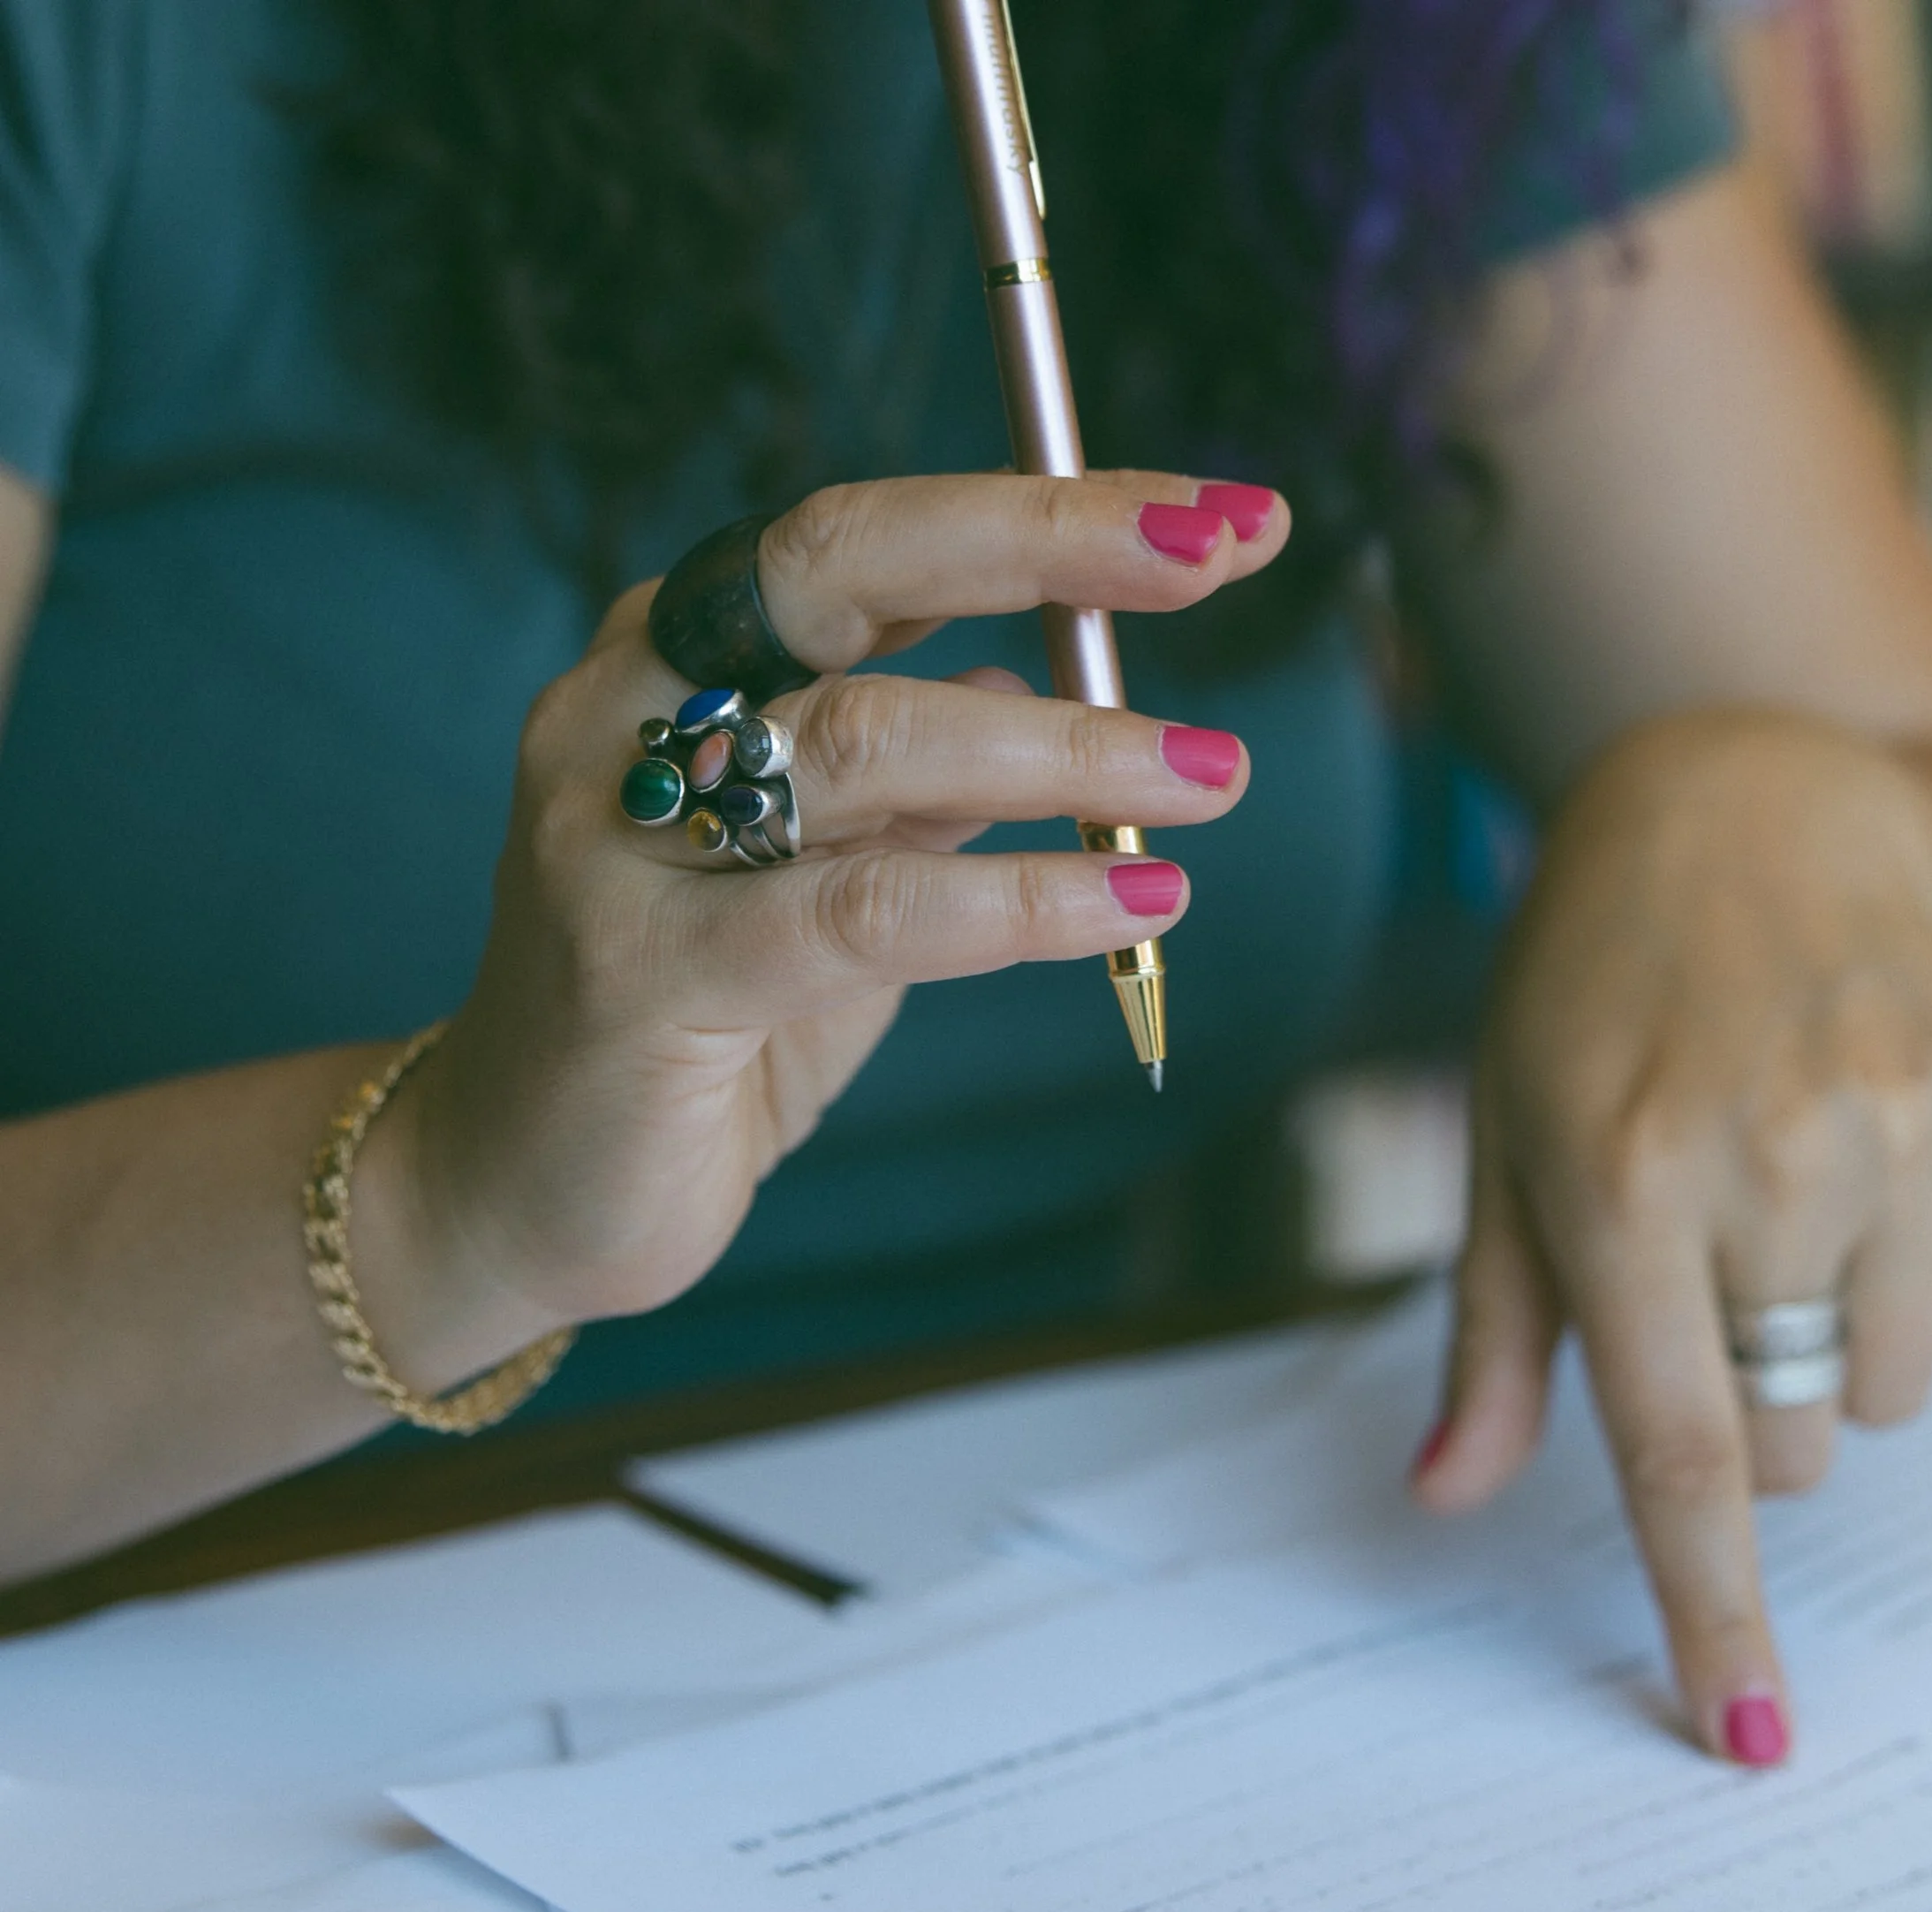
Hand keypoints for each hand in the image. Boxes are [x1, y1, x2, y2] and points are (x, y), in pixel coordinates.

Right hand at [348, 472, 1286, 1386]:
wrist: (519, 1187)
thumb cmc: (696, 1021)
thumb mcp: (830, 876)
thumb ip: (913, 784)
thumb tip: (1035, 685)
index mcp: (678, 656)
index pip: (875, 538)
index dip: (1051, 511)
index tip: (1220, 517)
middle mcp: (628, 707)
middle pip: (843, 561)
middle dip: (1046, 540)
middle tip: (1213, 553)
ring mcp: (615, 832)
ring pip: (870, 740)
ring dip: (1065, 746)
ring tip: (1210, 776)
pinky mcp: (638, 971)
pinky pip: (863, 913)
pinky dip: (1017, 902)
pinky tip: (1135, 901)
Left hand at [1412, 709, 1931, 1763]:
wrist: (1739, 808)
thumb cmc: (1585, 996)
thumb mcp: (1503, 1148)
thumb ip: (1491, 1340)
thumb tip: (1445, 1498)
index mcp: (1621, 1183)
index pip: (1681, 1449)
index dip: (1712, 1606)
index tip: (1746, 1733)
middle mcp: (1772, 1162)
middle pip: (1797, 1444)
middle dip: (1745, 1409)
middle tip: (1703, 1284)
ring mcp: (1902, 1125)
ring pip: (1893, 1385)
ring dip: (1834, 1342)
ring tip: (1777, 1199)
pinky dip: (1914, 1267)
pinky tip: (1852, 1150)